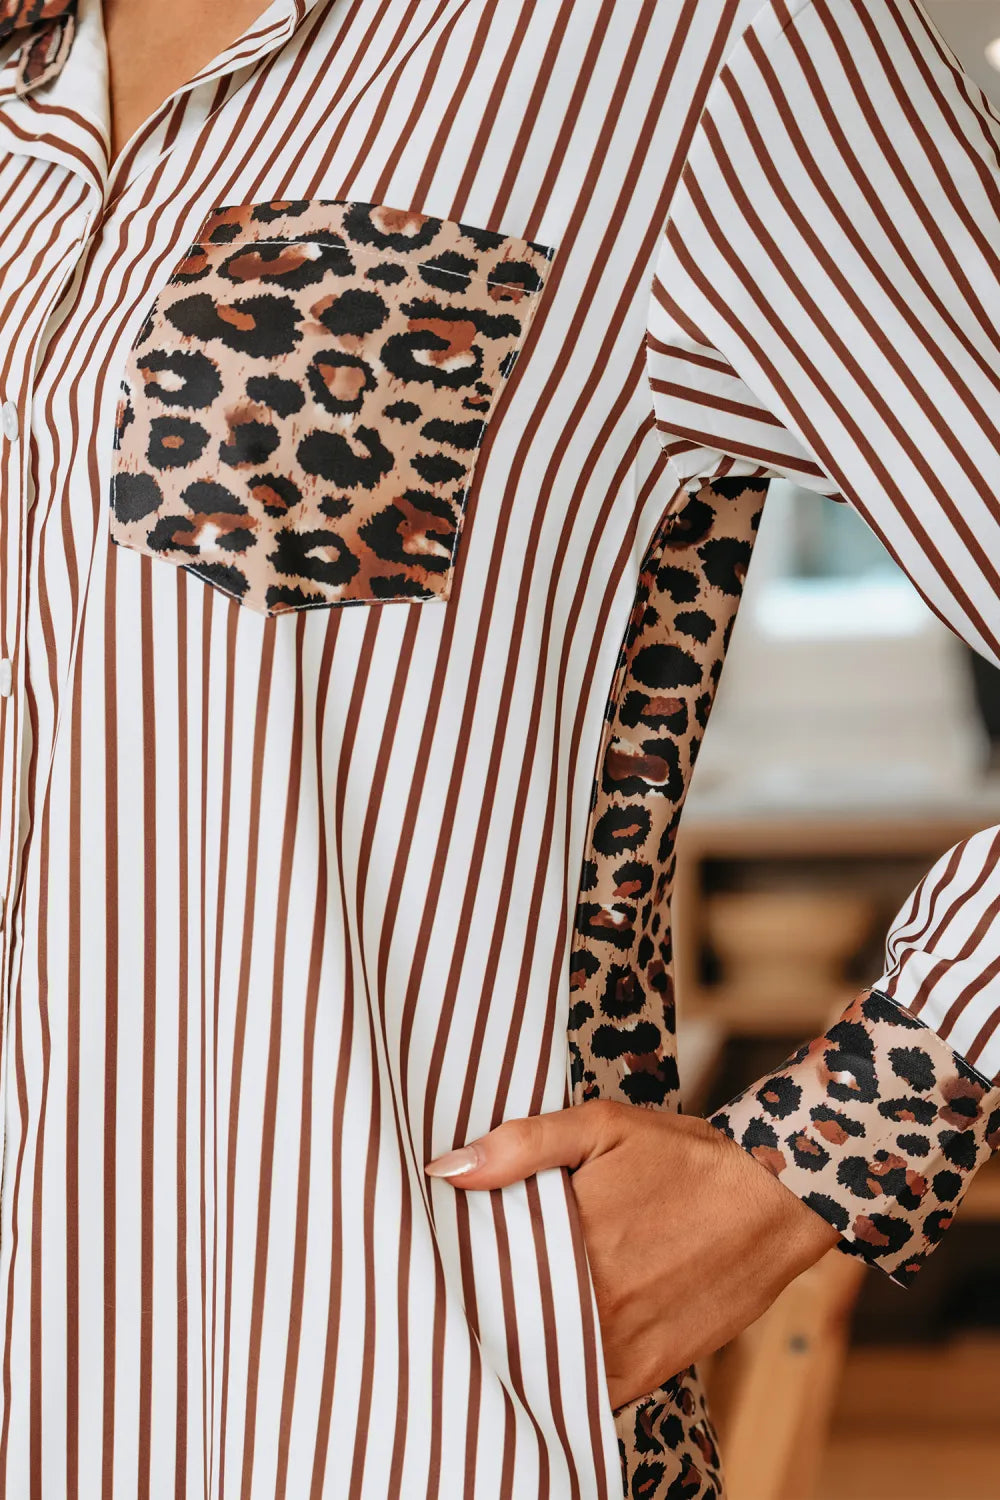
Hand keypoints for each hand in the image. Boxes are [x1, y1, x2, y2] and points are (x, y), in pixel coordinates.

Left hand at [425, 1099, 840, 1409]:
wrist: (775, 1199)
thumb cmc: (685, 1157)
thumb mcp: (601, 1126)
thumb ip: (520, 1146)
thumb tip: (447, 1170)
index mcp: (574, 1241)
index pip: (484, 1277)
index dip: (457, 1274)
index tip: (437, 1263)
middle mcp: (597, 1304)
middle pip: (508, 1326)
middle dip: (482, 1312)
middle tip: (458, 1293)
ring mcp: (625, 1345)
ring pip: (544, 1365)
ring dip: (521, 1348)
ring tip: (500, 1320)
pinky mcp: (652, 1369)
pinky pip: (588, 1392)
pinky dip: (564, 1377)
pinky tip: (550, 1350)